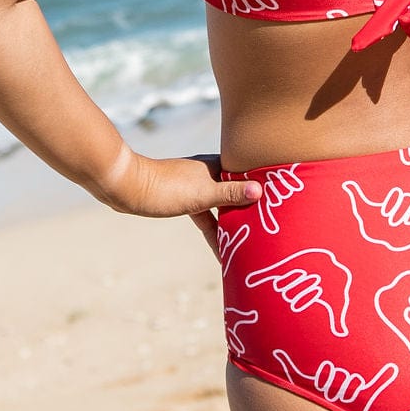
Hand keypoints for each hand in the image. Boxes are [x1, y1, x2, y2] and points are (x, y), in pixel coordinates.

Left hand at [107, 148, 261, 261]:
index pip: (249, 175)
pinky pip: (208, 216)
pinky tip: (221, 244)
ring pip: (222, 206)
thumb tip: (260, 191)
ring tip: (249, 242)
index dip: (265, 188)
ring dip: (233, 223)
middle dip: (251, 210)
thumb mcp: (202, 195)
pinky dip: (215, 229)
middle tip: (269, 230)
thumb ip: (231, 194)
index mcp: (218, 166)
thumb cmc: (165, 188)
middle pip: (238, 193)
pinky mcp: (185, 199)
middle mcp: (210, 173)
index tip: (282, 204)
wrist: (128, 189)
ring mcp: (197, 186)